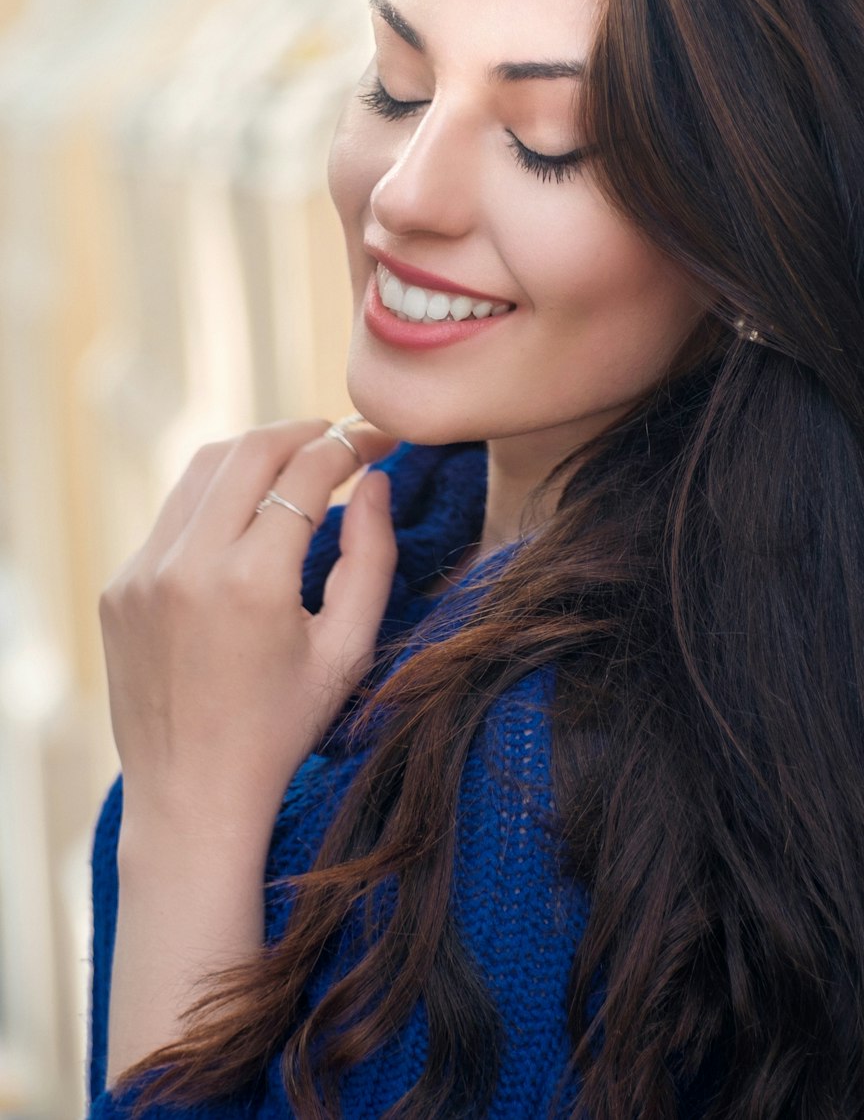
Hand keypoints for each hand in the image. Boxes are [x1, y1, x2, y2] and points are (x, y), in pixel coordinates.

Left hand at [99, 417, 397, 837]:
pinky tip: (246, 522)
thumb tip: (375, 481)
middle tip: (339, 441)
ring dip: (255, 456)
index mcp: (252, 582)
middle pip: (250, 450)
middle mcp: (187, 565)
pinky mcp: (119, 587)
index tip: (378, 440)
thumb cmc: (284, 728)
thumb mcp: (348, 648)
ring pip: (203, 469)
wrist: (192, 796)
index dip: (350, 443)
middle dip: (302, 433)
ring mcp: (142, 573)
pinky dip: (216, 500)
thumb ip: (373, 555)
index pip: (305, 472)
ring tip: (296, 469)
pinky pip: (173, 514)